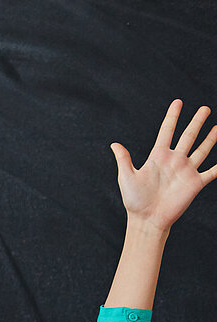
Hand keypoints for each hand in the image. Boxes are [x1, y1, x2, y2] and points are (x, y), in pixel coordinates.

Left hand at [113, 99, 216, 231]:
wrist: (147, 220)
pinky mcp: (195, 183)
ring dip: (210, 139)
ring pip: (202, 150)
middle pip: (188, 136)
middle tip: (205, 109)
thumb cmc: (134, 200)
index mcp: (157, 156)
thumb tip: (114, 144)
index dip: (172, 117)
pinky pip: (212, 171)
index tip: (178, 102)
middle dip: (197, 122)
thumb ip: (124, 159)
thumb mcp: (126, 177)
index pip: (167, 131)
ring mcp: (186, 171)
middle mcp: (174, 160)